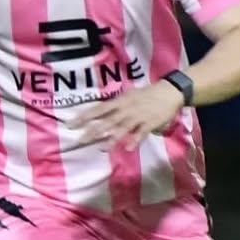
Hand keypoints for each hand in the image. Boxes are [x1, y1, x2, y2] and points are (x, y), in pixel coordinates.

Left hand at [69, 81, 184, 150]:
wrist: (169, 91)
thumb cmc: (146, 94)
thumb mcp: (128, 96)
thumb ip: (115, 105)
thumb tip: (99, 112)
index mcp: (120, 101)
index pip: (98, 109)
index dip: (84, 117)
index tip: (70, 124)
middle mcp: (126, 109)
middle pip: (107, 120)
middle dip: (93, 130)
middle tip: (80, 140)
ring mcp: (138, 116)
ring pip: (123, 127)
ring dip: (113, 137)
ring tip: (102, 148)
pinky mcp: (150, 123)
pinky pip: (141, 132)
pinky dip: (135, 139)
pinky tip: (128, 148)